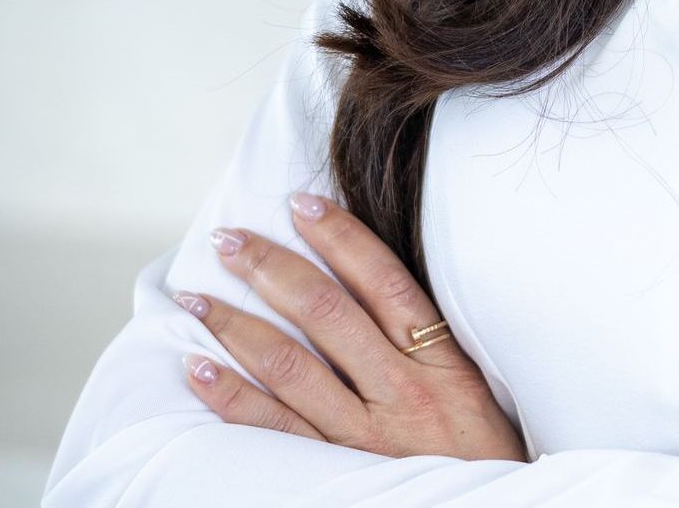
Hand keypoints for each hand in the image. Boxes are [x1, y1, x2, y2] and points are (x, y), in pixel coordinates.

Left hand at [172, 190, 527, 462]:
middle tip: (226, 240)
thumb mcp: (474, 385)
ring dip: (236, 327)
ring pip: (291, 368)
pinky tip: (199, 371)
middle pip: (327, 314)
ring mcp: (363, 437)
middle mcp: (400, 390)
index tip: (300, 203)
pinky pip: (274, 433)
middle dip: (271, 269)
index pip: (383, 280)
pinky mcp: (336, 474)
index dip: (340, 237)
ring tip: (196, 297)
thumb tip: (369, 282)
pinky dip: (233, 399)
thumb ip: (429, 340)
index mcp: (440, 359)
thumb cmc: (482, 453)